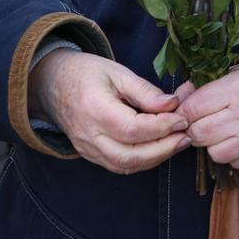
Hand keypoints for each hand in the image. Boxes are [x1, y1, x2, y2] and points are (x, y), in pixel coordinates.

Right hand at [28, 50, 189, 174]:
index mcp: (94, 109)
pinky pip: (118, 165)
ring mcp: (87, 149)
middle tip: (186, 136)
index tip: (183, 118)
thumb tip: (173, 105)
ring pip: (125, 166)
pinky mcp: (90, 155)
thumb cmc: (87, 73)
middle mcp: (89, 135)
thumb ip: (145, 91)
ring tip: (178, 142)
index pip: (132, 129)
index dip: (162, 127)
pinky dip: (143, 161)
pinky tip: (160, 147)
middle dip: (163, 149)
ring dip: (156, 158)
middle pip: (129, 156)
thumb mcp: (118, 72)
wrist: (52, 84)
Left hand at [176, 65, 238, 171]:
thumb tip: (175, 102)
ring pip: (215, 153)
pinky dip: (234, 154)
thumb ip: (201, 90)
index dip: (184, 113)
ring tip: (227, 131)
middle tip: (204, 124)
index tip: (186, 114)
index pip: (192, 108)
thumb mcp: (233, 77)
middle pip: (200, 134)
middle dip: (196, 131)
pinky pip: (234, 162)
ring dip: (215, 145)